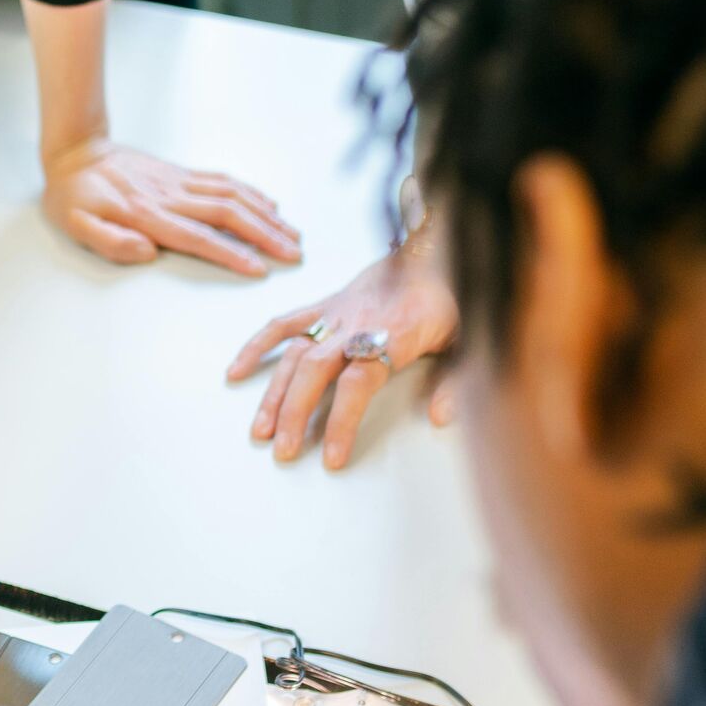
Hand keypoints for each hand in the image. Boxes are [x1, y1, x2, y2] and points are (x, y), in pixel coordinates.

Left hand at [42, 140, 301, 274]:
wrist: (75, 153)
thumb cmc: (71, 197)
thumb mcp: (76, 226)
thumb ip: (110, 241)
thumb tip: (148, 252)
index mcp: (146, 215)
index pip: (197, 237)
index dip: (231, 254)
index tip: (259, 269)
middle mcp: (169, 196)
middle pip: (227, 215)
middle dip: (265, 235)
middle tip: (294, 254)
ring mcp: (178, 182)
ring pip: (232, 196)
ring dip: (265, 215)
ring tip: (293, 234)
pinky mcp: (181, 173)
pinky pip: (223, 181)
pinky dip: (251, 192)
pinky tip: (270, 205)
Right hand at [226, 245, 458, 469]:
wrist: (434, 248)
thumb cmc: (452, 298)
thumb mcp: (469, 338)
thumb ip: (456, 381)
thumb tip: (441, 418)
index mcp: (393, 335)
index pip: (358, 383)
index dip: (341, 420)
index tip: (331, 457)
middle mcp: (355, 325)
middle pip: (315, 370)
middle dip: (294, 412)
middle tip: (283, 450)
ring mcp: (334, 314)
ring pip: (295, 354)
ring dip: (274, 392)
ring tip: (260, 429)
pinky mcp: (322, 305)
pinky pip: (282, 324)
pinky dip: (257, 346)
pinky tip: (236, 372)